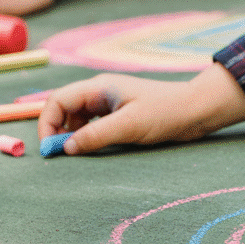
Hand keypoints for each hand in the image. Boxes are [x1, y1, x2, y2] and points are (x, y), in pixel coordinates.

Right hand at [37, 63, 244, 154]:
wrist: (197, 110)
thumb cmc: (166, 113)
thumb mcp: (128, 126)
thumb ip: (95, 136)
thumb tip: (65, 148)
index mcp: (99, 87)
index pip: (57, 100)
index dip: (47, 123)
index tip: (49, 149)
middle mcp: (100, 92)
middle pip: (63, 109)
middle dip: (57, 131)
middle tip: (61, 156)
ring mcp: (110, 103)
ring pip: (77, 118)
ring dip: (71, 135)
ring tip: (77, 154)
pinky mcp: (119, 114)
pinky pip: (92, 124)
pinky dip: (86, 136)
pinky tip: (92, 148)